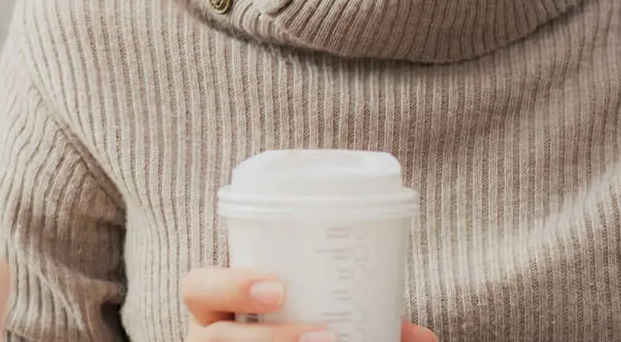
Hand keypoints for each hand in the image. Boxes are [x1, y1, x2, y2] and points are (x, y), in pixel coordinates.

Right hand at [181, 267, 436, 341]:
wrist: (288, 335)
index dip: (228, 285)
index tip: (279, 288)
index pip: (197, 286)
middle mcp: (207, 339)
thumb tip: (423, 338)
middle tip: (323, 335)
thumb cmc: (291, 323)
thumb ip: (361, 320)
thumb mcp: (311, 314)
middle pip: (213, 339)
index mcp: (214, 308)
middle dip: (265, 339)